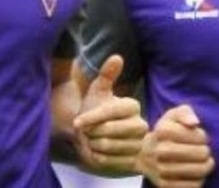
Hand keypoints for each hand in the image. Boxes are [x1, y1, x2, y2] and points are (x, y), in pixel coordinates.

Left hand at [72, 55, 147, 172]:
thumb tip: (117, 57)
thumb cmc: (96, 110)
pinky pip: (110, 161)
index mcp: (133, 106)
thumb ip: (107, 75)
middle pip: (108, 132)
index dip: (91, 117)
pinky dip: (98, 157)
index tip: (77, 122)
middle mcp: (141, 125)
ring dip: (93, 145)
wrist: (97, 134)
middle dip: (91, 133)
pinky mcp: (134, 162)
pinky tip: (97, 151)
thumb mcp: (98, 91)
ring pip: (107, 147)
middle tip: (87, 131)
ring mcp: (139, 145)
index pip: (109, 112)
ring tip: (92, 140)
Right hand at [138, 104, 214, 187]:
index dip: (203, 136)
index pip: (198, 135)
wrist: (145, 155)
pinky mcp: (165, 185)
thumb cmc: (167, 132)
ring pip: (198, 171)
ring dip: (206, 167)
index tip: (199, 137)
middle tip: (204, 151)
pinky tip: (196, 174)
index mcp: (162, 130)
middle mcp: (159, 150)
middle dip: (206, 152)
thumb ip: (186, 113)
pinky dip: (199, 180)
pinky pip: (193, 185)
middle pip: (200, 153)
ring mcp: (161, 169)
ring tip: (204, 162)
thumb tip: (194, 123)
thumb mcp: (174, 116)